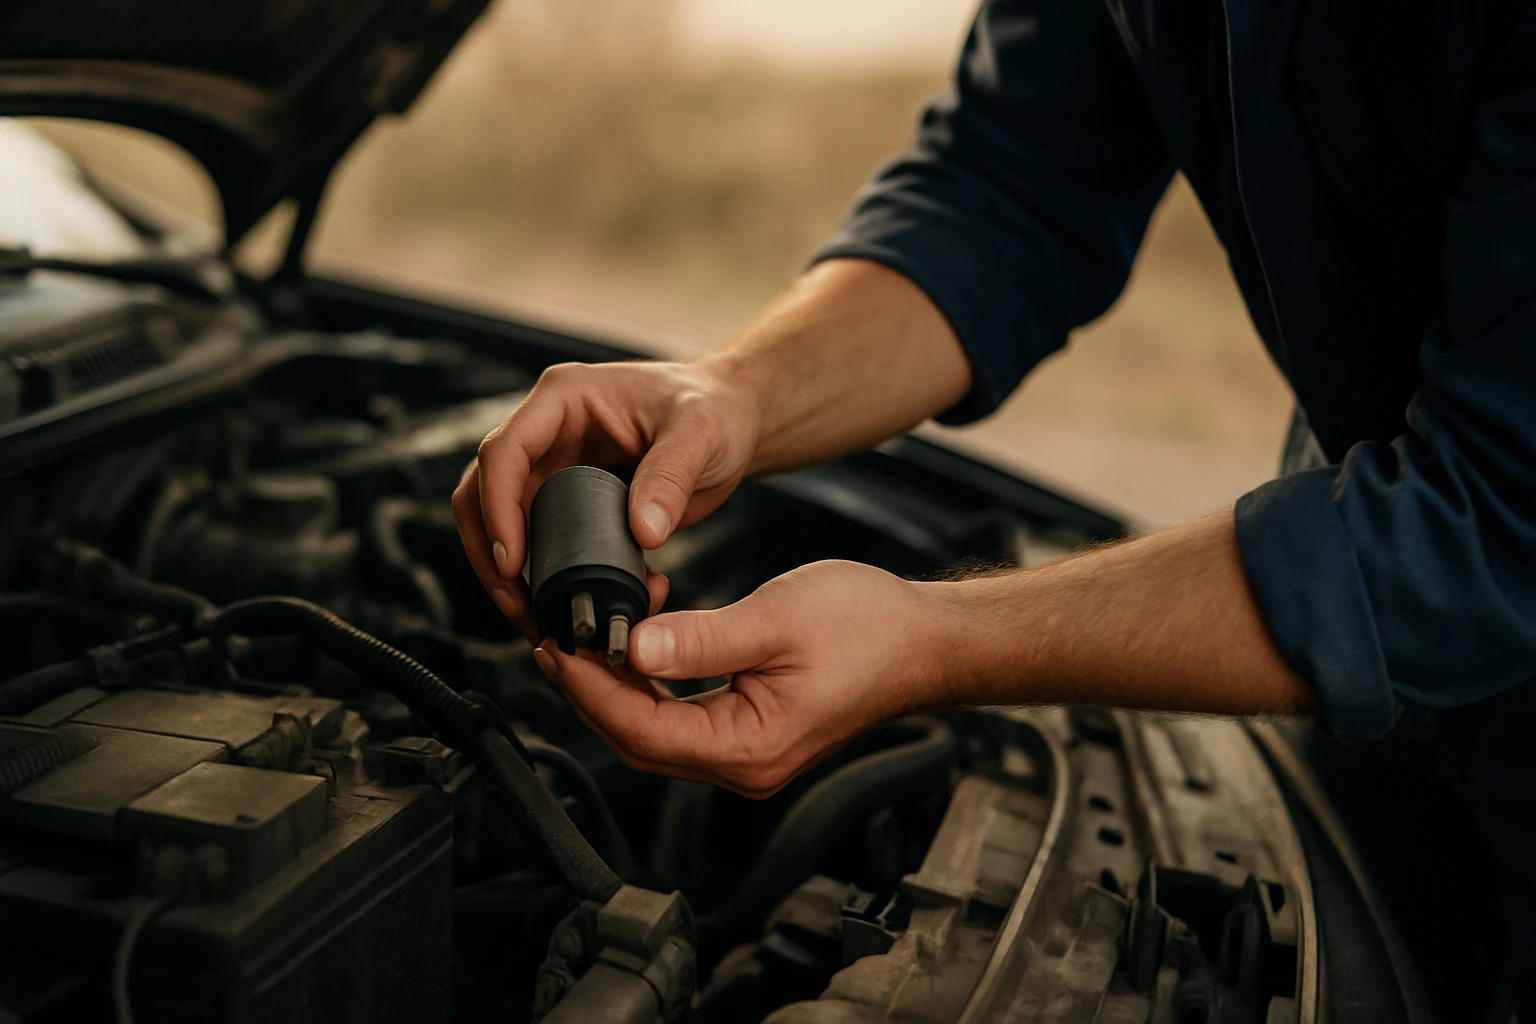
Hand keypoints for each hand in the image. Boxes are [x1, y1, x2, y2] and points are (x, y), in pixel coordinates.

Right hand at [453, 360, 759, 639]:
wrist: (730, 422)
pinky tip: (571, 609)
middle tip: (519, 607)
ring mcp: (552, 468)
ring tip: (538, 621)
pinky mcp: (567, 503)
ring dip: (510, 576)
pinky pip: (538, 544)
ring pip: (501, 524)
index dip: (497, 506)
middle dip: (492, 554)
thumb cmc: (714, 412)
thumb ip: (672, 477)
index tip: (513, 560)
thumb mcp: (701, 436)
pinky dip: (545, 580)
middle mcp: (546, 431)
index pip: (504, 451)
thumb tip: (642, 532)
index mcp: (564, 398)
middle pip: (484, 493)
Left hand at [531, 560, 948, 796]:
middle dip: (591, 692)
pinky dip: (652, 685)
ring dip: (618, 688)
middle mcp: (745, 764)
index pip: (642, 731)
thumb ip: (701, 638)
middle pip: (640, 741)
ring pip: (657, 731)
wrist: (927, 639)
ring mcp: (750, 752)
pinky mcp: (754, 730)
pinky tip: (640, 646)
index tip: (557, 648)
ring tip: (587, 638)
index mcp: (749, 747)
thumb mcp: (776, 619)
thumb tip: (632, 646)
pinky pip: (683, 718)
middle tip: (556, 642)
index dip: (590, 691)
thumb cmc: (870, 628)